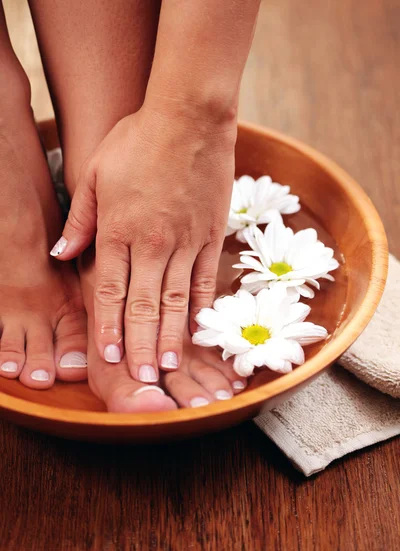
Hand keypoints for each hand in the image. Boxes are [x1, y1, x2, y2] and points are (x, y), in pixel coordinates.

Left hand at [51, 106, 235, 381]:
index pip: (110, 291)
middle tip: (141, 378)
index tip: (110, 358)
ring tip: (168, 367)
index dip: (109, 328)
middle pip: (143, 305)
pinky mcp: (210, 235)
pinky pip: (205, 278)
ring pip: (175, 300)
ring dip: (171, 336)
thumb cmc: (138, 139)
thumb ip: (80, 219)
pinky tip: (197, 330)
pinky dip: (200, 306)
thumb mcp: (95, 172)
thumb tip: (60, 253)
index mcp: (118, 230)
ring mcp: (185, 241)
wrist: (190, 116)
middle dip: (140, 345)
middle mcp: (151, 243)